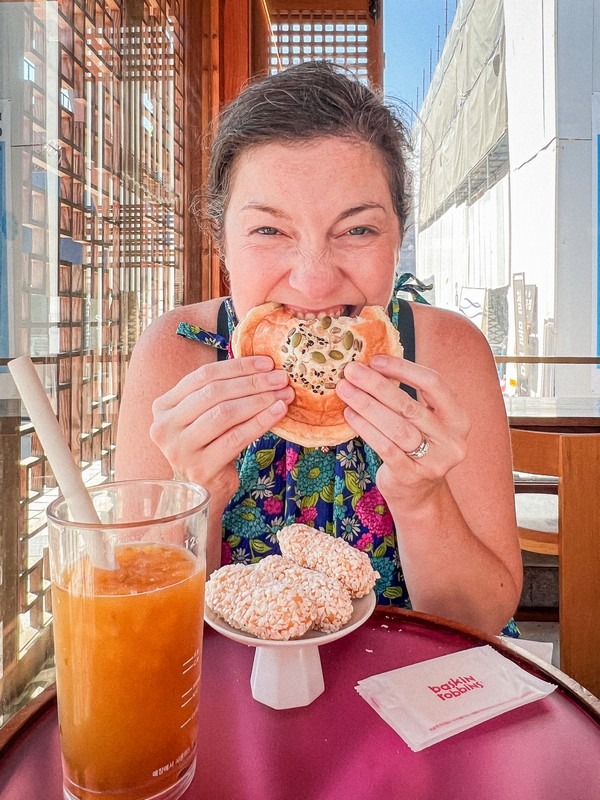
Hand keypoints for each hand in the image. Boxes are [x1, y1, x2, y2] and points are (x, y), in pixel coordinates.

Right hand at [150, 356, 293, 502]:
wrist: (206, 491)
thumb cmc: (211, 446)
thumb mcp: (207, 416)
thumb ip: (220, 393)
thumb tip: (264, 367)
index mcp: (163, 406)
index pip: (203, 376)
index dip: (237, 367)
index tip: (267, 363)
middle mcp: (164, 426)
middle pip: (214, 393)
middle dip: (252, 382)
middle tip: (280, 378)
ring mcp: (179, 449)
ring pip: (224, 414)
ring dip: (259, 401)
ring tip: (283, 395)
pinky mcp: (199, 468)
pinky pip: (235, 438)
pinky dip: (260, 422)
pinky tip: (278, 413)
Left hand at [335, 355, 470, 502]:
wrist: (418, 495)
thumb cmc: (416, 448)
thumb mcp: (424, 422)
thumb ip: (410, 397)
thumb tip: (372, 365)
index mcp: (458, 418)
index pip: (433, 383)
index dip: (403, 369)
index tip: (375, 360)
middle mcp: (452, 439)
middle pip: (410, 406)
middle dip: (377, 385)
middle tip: (351, 371)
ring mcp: (434, 460)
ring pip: (397, 427)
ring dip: (367, 405)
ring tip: (345, 390)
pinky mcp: (412, 476)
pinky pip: (386, 448)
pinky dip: (366, 428)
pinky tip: (350, 415)